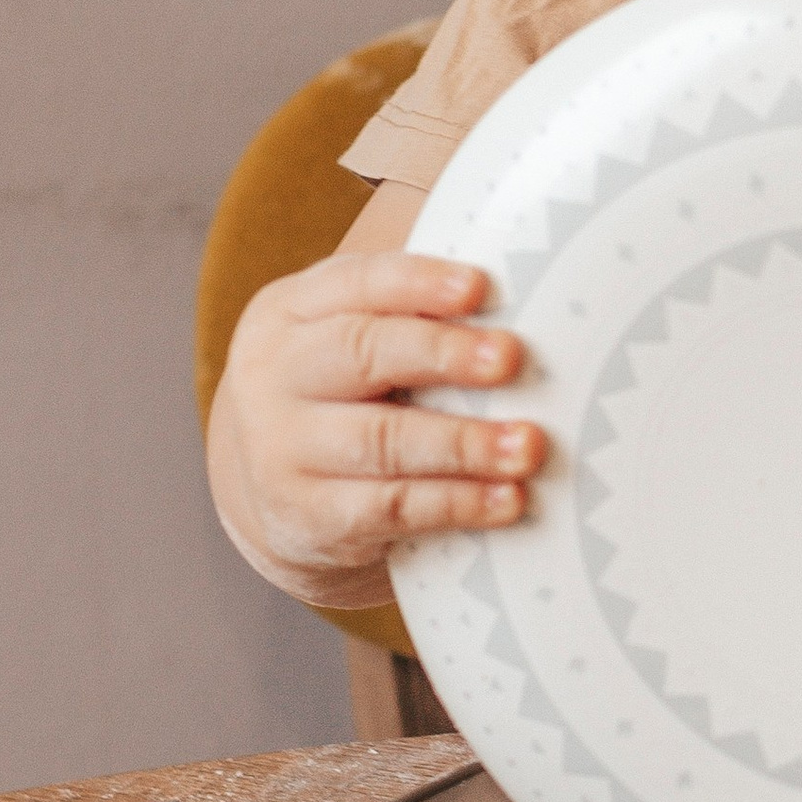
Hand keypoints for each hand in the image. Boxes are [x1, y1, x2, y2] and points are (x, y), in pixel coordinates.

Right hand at [209, 250, 544, 612]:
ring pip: (381, 439)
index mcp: (288, 312)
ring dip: (464, 443)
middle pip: (363, 352)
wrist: (271, 502)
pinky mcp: (308, 517)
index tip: (480, 288)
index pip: (355, 283)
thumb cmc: (343, 397)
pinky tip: (506, 499)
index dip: (419, 284)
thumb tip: (530, 298)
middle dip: (443, 354)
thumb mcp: (349, 343)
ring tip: (528, 445)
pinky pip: (391, 507)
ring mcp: (282, 450)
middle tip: (510, 358)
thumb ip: (410, 316)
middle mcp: (274, 375)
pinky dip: (456, 503)